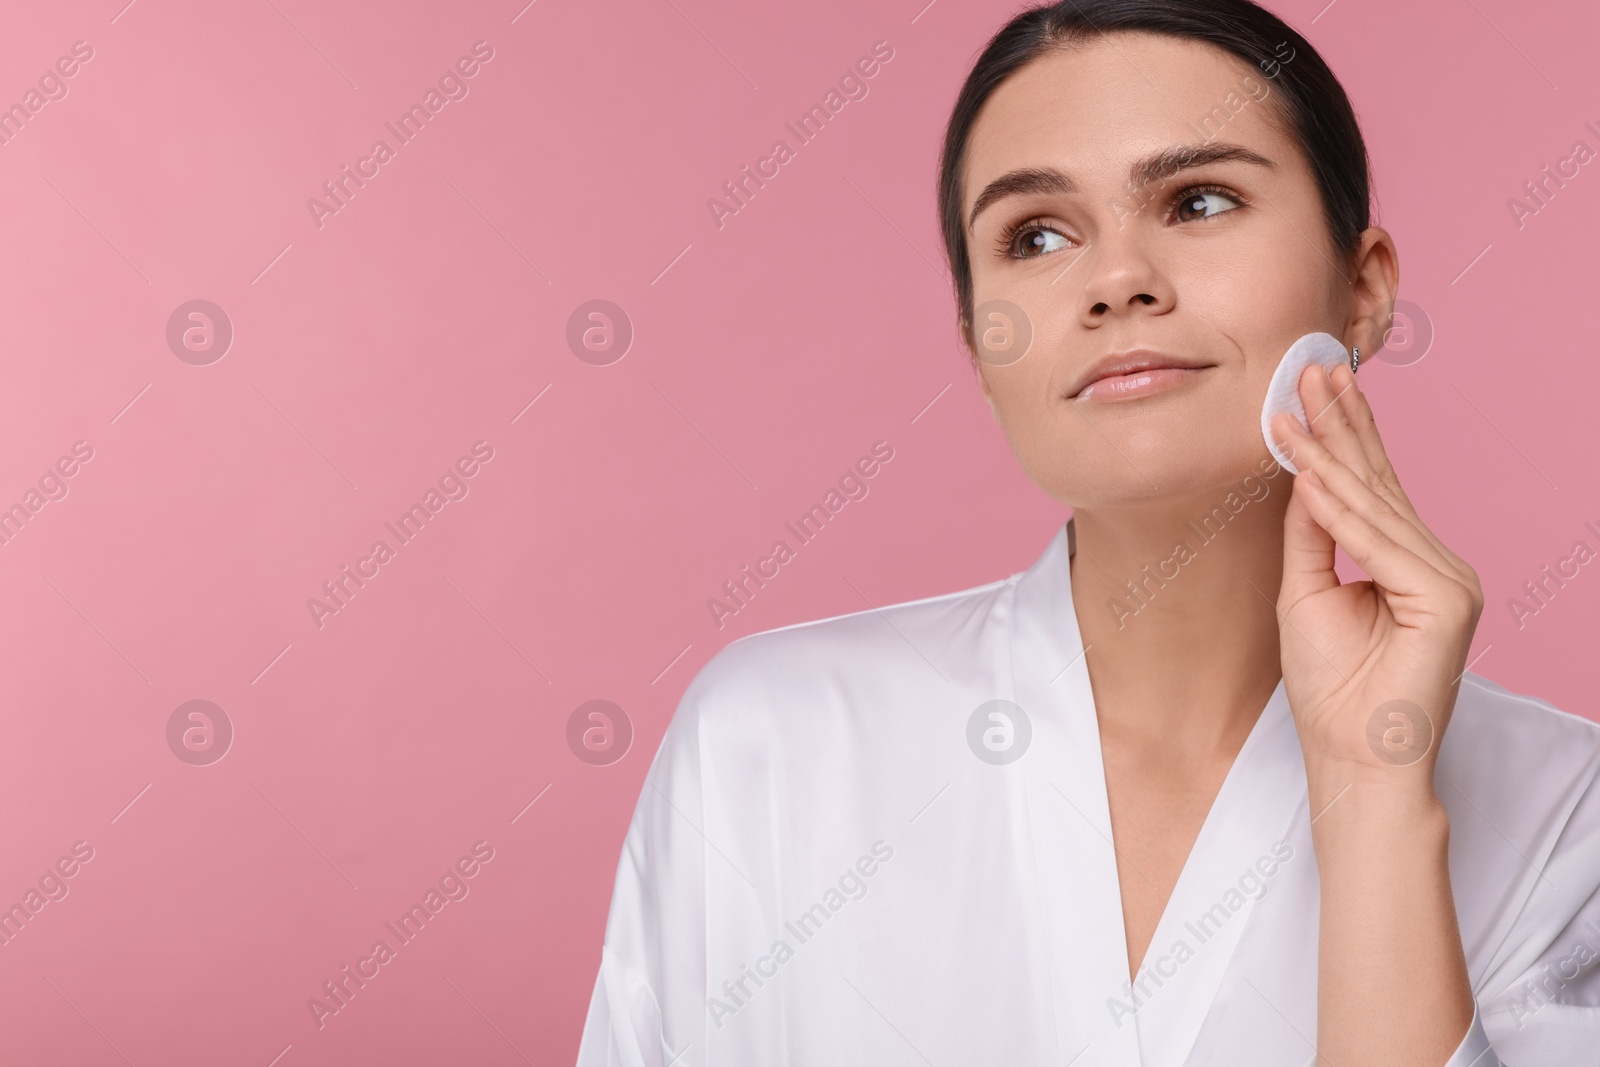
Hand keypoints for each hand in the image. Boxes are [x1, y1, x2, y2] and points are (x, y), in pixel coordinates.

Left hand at [1270, 360, 1483, 787]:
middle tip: (1311, 365)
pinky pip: (1377, 544)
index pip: (1370, 486)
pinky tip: (1307, 470)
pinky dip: (1338, 508)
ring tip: (1295, 404)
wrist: (1353, 756)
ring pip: (1374, 505)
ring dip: (1330, 452)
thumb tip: (1301, 473)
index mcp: (1407, 561)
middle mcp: (1435, 562)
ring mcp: (1447, 578)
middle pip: (1378, 481)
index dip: (1340, 435)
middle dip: (1342, 422)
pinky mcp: (1446, 598)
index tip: (1310, 386)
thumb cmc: (1331, 688)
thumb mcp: (1304, 593)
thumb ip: (1309, 535)